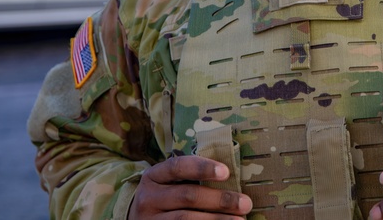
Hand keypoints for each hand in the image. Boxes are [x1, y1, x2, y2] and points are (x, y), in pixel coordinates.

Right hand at [127, 155, 252, 218]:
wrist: (136, 219)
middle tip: (245, 203)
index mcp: (153, 176)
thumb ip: (190, 177)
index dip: (202, 168)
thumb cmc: (164, 195)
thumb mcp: (168, 182)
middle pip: (187, 196)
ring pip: (185, 219)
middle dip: (219, 200)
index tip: (226, 172)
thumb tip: (230, 176)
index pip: (178, 167)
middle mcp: (148, 198)